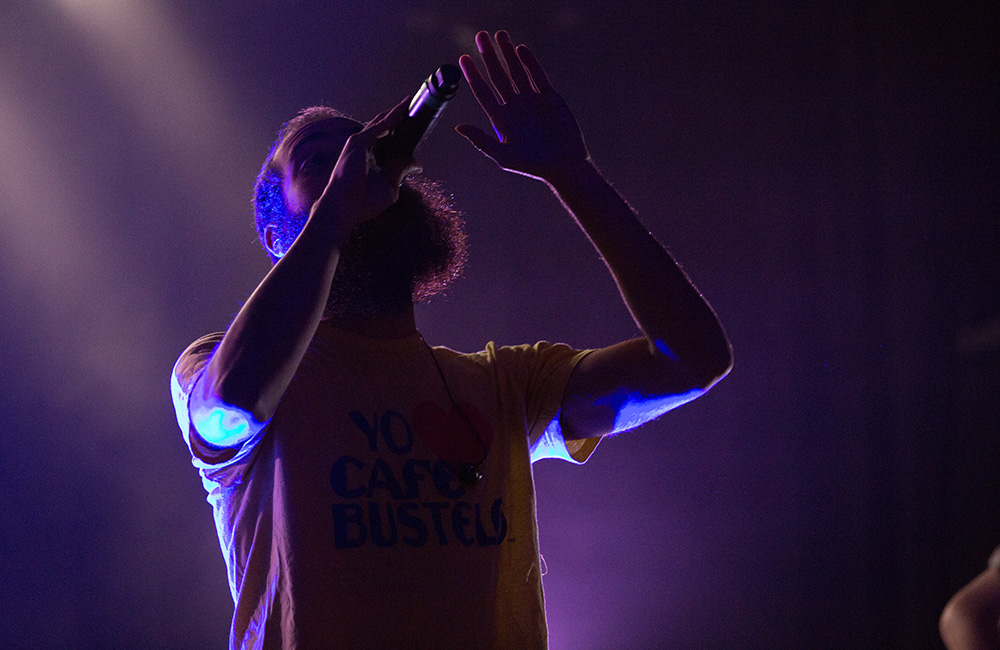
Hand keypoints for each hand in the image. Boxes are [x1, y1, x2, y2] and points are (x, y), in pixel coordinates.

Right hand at [311, 98, 419, 240]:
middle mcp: (363, 149)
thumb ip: (401, 170)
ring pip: (382, 123)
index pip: (387, 142)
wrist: (345, 208)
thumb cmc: (363, 202)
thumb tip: (417, 162)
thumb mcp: (390, 186)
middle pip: (384, 129)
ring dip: (397, 112)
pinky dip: (393, 115)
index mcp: (369, 160)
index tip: (414, 128)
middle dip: (398, 119)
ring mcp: (359, 144)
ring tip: (411, 100)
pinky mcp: (358, 142)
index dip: (399, 134)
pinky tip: (405, 106)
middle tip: (414, 108)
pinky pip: (381, 125)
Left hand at [456, 30, 589, 182]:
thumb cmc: (532, 165)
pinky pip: (537, 75)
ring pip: (516, 71)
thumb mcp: (503, 155)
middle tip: (480, 36)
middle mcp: (514, 106)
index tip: (462, 58)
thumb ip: (481, 140)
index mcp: (501, 119)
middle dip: (489, 56)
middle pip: (498, 76)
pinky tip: (520, 50)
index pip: (482, 92)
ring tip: (499, 34)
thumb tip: (458, 128)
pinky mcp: (549, 97)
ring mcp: (531, 100)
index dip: (473, 75)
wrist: (563, 166)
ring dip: (508, 53)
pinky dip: (529, 62)